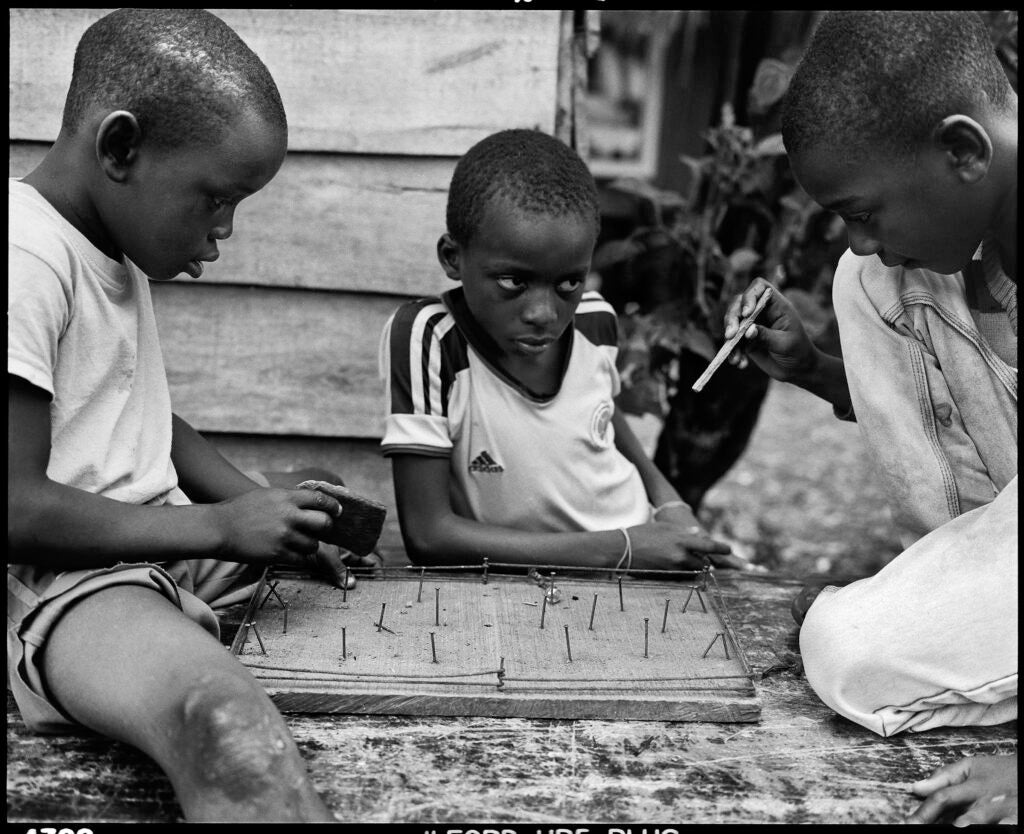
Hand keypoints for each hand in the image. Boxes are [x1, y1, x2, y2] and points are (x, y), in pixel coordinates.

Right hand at [207, 487, 341, 566]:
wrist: (218, 528)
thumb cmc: (240, 510)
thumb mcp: (267, 495)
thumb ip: (289, 498)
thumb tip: (311, 502)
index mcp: (286, 498)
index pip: (320, 499)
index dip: (333, 506)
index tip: (337, 511)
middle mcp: (288, 516)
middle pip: (324, 523)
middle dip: (326, 527)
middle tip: (322, 529)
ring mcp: (283, 536)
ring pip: (313, 544)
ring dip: (310, 545)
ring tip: (299, 542)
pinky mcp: (277, 554)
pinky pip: (300, 559)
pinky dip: (300, 558)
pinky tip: (292, 554)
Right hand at [629, 520, 732, 570]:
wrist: (622, 550)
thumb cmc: (642, 534)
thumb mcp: (663, 528)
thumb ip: (683, 531)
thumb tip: (698, 533)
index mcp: (682, 541)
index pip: (709, 546)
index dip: (722, 548)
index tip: (729, 549)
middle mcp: (681, 556)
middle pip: (703, 562)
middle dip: (705, 561)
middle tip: (704, 557)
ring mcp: (674, 568)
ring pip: (693, 571)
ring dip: (693, 567)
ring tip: (685, 560)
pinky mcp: (666, 576)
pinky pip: (681, 576)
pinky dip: (682, 572)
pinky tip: (674, 566)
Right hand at [724, 277, 817, 383]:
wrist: (798, 369)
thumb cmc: (798, 352)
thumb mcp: (785, 344)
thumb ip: (767, 336)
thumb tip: (748, 331)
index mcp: (776, 305)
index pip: (760, 287)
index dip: (750, 296)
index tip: (746, 313)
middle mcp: (761, 311)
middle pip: (738, 303)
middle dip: (732, 318)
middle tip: (730, 335)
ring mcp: (751, 324)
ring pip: (732, 322)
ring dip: (730, 338)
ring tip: (736, 357)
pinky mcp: (745, 338)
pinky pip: (732, 341)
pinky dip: (733, 352)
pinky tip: (740, 363)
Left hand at [906, 753, 1016, 824]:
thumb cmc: (998, 771)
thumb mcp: (970, 767)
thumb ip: (944, 776)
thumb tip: (916, 787)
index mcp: (971, 786)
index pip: (943, 798)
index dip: (924, 812)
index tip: (910, 823)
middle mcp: (986, 801)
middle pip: (963, 819)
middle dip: (945, 828)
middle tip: (924, 829)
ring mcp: (1003, 812)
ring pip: (982, 824)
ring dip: (970, 826)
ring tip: (958, 827)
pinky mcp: (1017, 819)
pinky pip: (1007, 827)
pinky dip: (999, 829)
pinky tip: (992, 829)